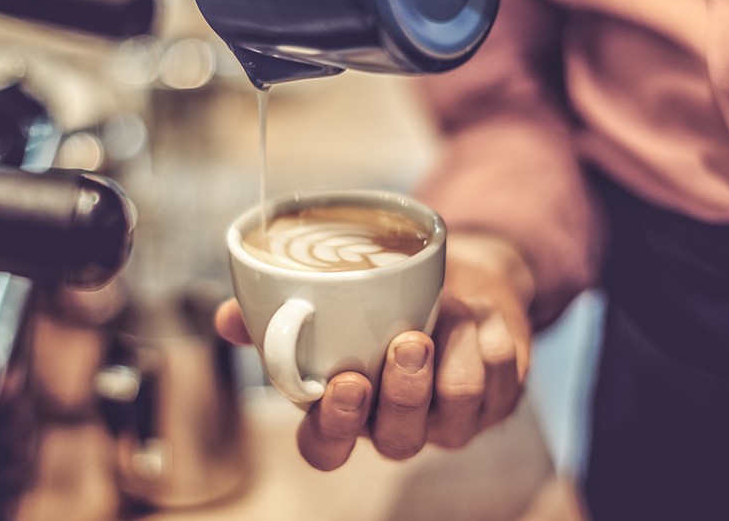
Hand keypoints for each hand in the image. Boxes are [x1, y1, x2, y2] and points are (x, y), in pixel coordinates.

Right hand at [214, 230, 535, 469]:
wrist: (455, 280)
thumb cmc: (376, 301)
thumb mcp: (325, 300)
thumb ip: (270, 312)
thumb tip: (228, 318)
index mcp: (345, 411)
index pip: (326, 448)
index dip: (336, 427)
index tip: (345, 382)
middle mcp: (396, 426)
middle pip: (398, 439)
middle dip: (404, 392)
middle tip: (407, 341)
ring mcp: (448, 421)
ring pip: (455, 410)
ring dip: (455, 352)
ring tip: (453, 308)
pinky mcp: (495, 402)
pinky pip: (501, 382)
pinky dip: (493, 339)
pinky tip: (481, 313)